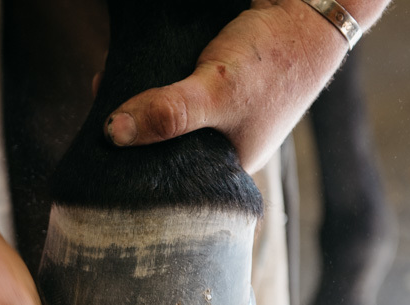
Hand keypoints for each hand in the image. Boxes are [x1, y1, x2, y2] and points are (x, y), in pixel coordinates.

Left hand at [103, 0, 354, 171]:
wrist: (312, 3)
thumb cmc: (275, 56)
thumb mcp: (216, 92)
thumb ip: (168, 114)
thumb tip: (111, 135)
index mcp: (231, 164)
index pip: (172, 181)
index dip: (135, 169)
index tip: (100, 153)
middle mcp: (223, 141)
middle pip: (164, 145)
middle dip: (130, 132)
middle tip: (96, 119)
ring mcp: (219, 109)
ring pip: (165, 113)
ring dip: (136, 102)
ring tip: (104, 87)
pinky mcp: (214, 77)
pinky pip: (172, 86)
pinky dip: (150, 79)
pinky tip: (124, 67)